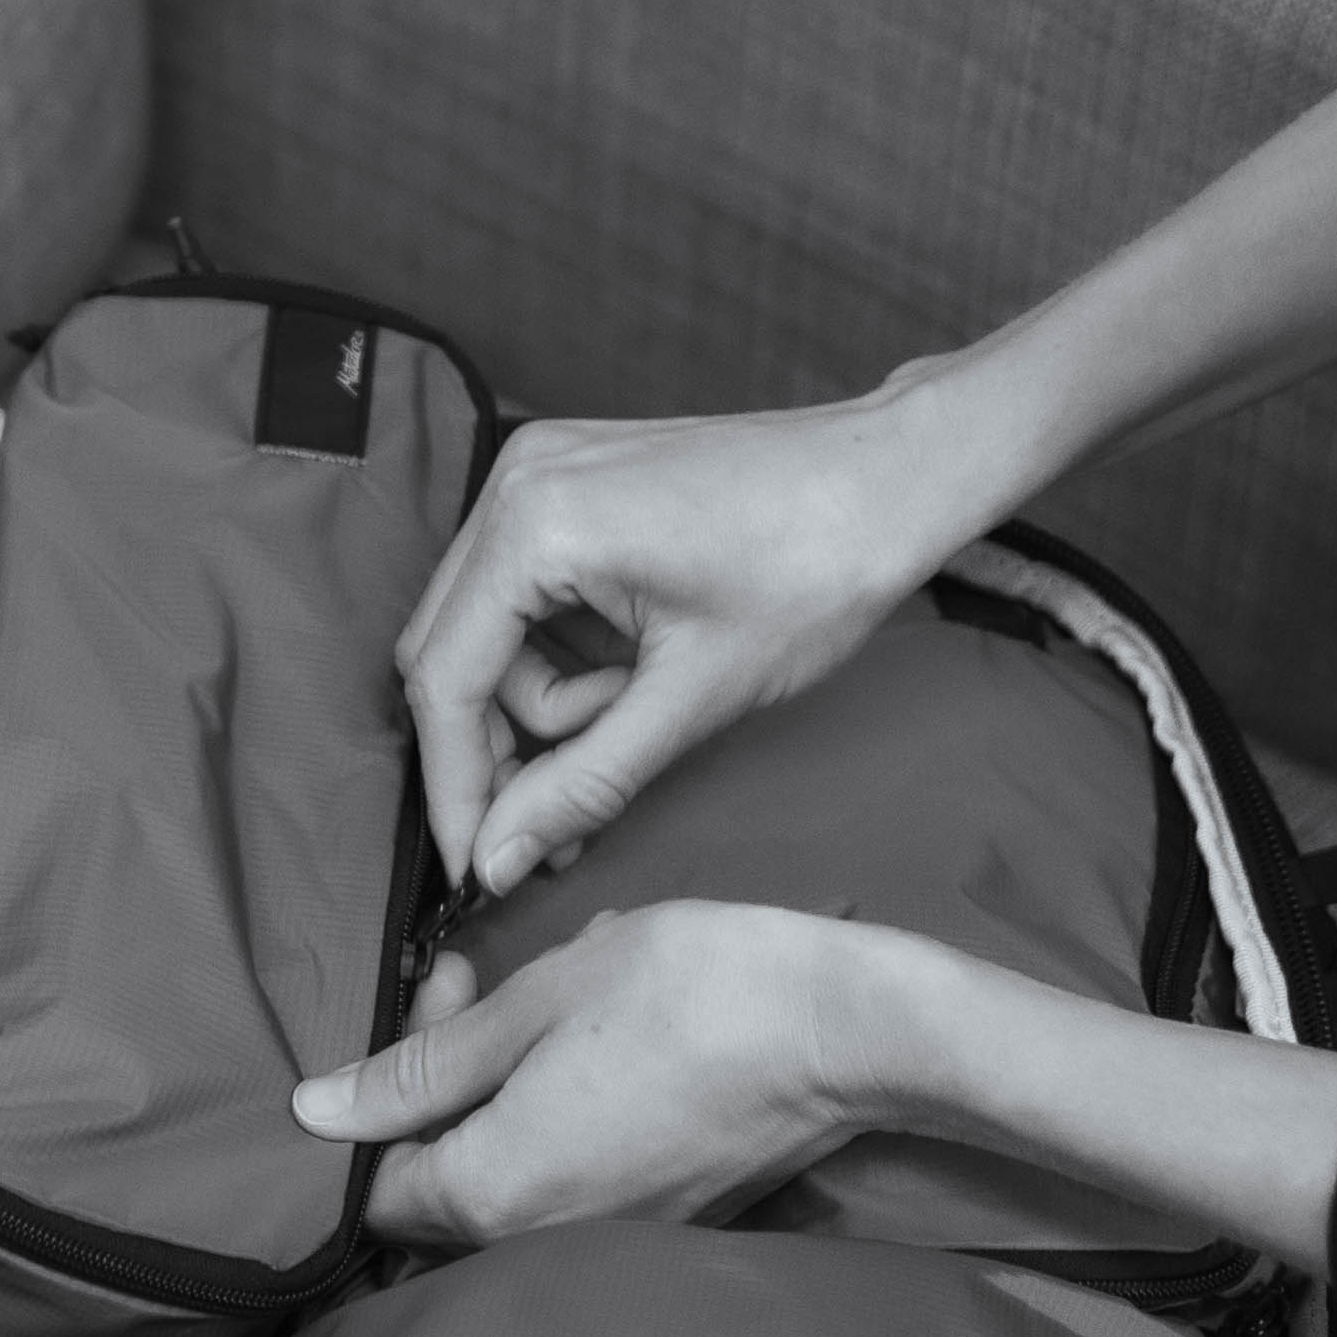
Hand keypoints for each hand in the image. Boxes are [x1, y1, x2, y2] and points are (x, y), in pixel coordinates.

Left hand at [289, 905, 889, 1242]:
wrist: (838, 1029)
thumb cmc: (686, 993)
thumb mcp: (537, 1001)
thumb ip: (422, 1066)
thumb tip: (315, 1113)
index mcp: (491, 1193)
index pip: (372, 1189)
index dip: (374, 1096)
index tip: (426, 999)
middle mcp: (540, 1245)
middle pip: (435, 1189)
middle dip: (431, 1086)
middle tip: (471, 981)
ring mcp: (606, 1243)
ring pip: (501, 1183)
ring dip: (491, 1096)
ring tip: (533, 1000)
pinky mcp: (657, 1226)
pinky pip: (564, 1187)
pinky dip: (550, 1120)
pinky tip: (586, 1044)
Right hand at [398, 393, 981, 897]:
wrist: (892, 482)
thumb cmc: (816, 568)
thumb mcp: (694, 696)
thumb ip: (583, 782)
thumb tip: (497, 858)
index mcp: (536, 522)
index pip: (445, 678)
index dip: (456, 785)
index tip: (474, 865)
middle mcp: (517, 480)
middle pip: (451, 650)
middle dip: (504, 743)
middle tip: (561, 816)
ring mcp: (540, 471)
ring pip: (490, 629)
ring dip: (548, 698)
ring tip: (640, 710)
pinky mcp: (570, 480)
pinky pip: (526, 591)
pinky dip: (566, 651)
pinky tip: (633, 673)